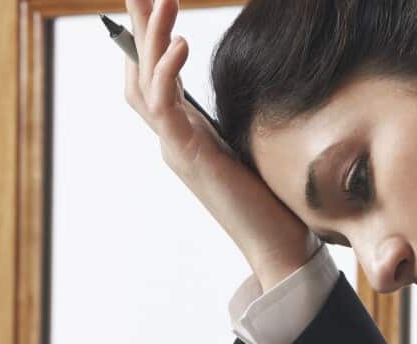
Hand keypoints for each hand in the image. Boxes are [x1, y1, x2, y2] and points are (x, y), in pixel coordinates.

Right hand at [122, 0, 314, 290]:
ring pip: (145, 83)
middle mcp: (174, 140)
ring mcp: (176, 148)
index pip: (154, 80)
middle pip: (140, 73)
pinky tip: (180, 43)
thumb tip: (253, 93)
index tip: (152, 3)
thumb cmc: (273, 202)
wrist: (278, 246)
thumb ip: (240, 122)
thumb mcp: (253, 147)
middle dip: (138, 28)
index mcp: (187, 135)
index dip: (147, 42)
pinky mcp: (188, 157)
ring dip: (150, 38)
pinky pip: (164, 106)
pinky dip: (167, 71)